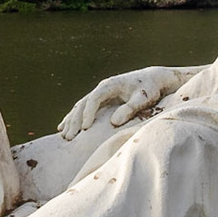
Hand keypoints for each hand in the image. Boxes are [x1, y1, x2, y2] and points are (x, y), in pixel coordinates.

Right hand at [59, 65, 189, 138]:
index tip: (85, 129)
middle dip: (75, 121)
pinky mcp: (101, 99)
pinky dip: (73, 118)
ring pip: (80, 106)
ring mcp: (100, 93)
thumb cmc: (150, 88)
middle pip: (83, 104)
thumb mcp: (143, 98)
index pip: (94, 99)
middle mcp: (102, 88)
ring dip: (71, 121)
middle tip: (69, 137)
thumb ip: (130, 108)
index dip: (88, 114)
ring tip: (64, 136)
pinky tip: (63, 128)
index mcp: (110, 85)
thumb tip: (114, 121)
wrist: (154, 79)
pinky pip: (83, 109)